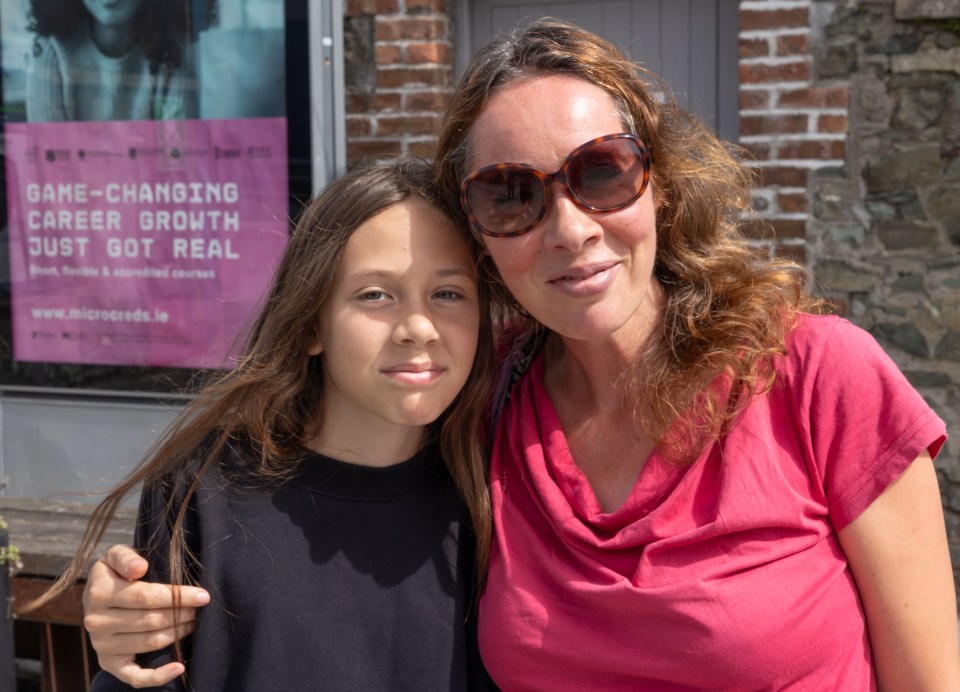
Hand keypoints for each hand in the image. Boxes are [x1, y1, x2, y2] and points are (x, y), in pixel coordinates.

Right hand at [82, 544, 209, 687]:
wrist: (96, 595)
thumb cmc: (115, 572)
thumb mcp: (116, 555)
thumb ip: (126, 557)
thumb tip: (140, 568)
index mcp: (99, 593)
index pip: (146, 597)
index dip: (178, 596)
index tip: (203, 595)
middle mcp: (96, 622)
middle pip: (151, 621)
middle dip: (182, 614)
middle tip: (200, 609)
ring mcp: (101, 645)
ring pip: (149, 643)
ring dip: (177, 634)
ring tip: (194, 623)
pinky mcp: (108, 663)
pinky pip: (134, 676)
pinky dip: (158, 676)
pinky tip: (179, 668)